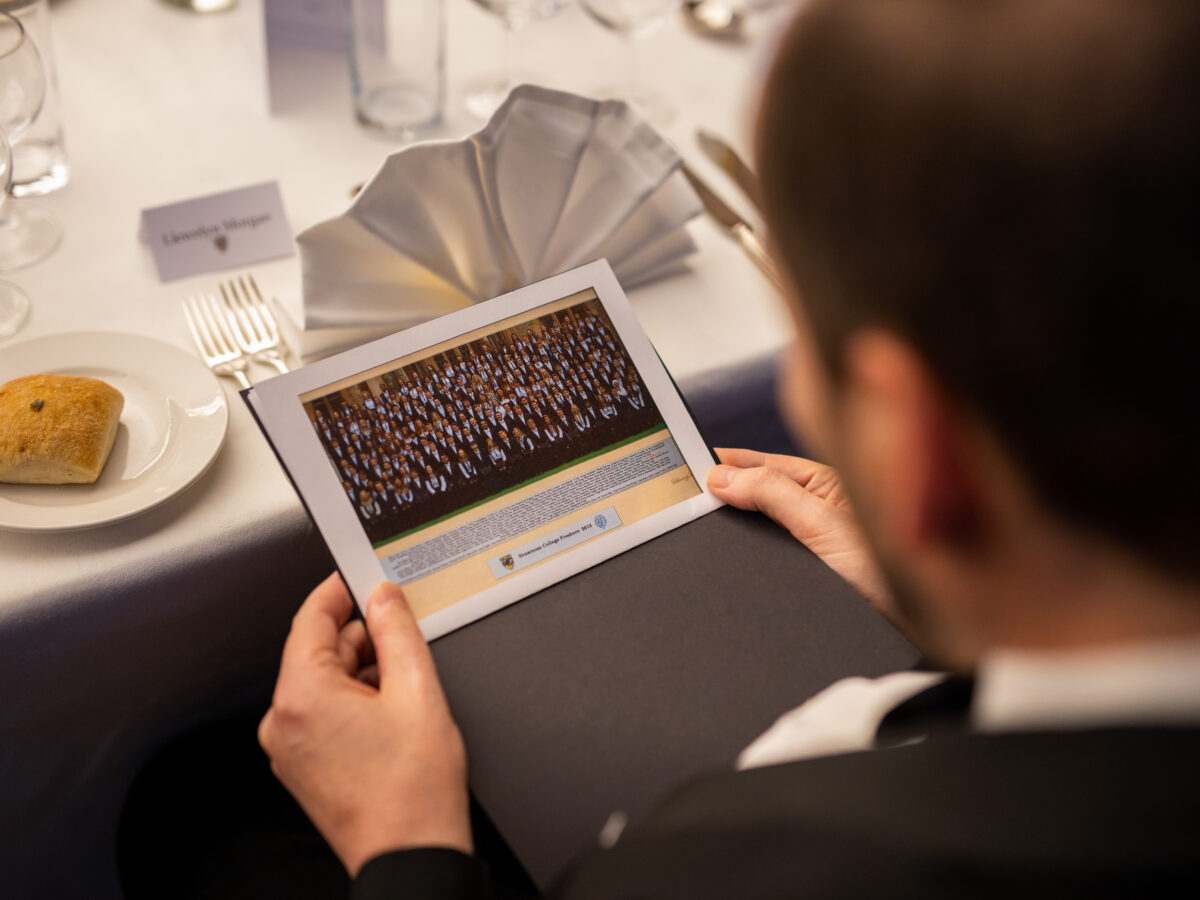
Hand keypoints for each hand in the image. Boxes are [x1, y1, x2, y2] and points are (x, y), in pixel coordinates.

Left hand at [259, 574, 470, 875]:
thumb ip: (399, 632)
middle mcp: (283, 721)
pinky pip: (323, 711)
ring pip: (324, 682)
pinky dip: (354, 700)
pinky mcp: (302, 764)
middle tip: (405, 639)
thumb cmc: (413, 791)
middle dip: (362, 639)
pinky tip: (391, 713)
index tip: (358, 575)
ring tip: (406, 693)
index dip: (338, 590)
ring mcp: (288, 747)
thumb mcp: (418, 692)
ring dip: (363, 673)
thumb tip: (385, 599)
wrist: (411, 854)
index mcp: (302, 696)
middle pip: (320, 651)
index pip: (310, 619)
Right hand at [707, 448, 903, 631]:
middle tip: (688, 490)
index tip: (694, 460)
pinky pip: (776, 558)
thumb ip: (774, 495)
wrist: (923, 626)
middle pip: (764, 492)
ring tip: (706, 518)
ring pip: (769, 525)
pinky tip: (740, 561)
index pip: (767, 465)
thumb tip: (724, 476)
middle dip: (730, 489)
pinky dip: (755, 558)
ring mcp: (823, 542)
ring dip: (743, 524)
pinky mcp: (821, 574)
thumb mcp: (823, 525)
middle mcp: (827, 509)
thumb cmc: (893, 574)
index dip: (731, 462)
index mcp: (830, 484)